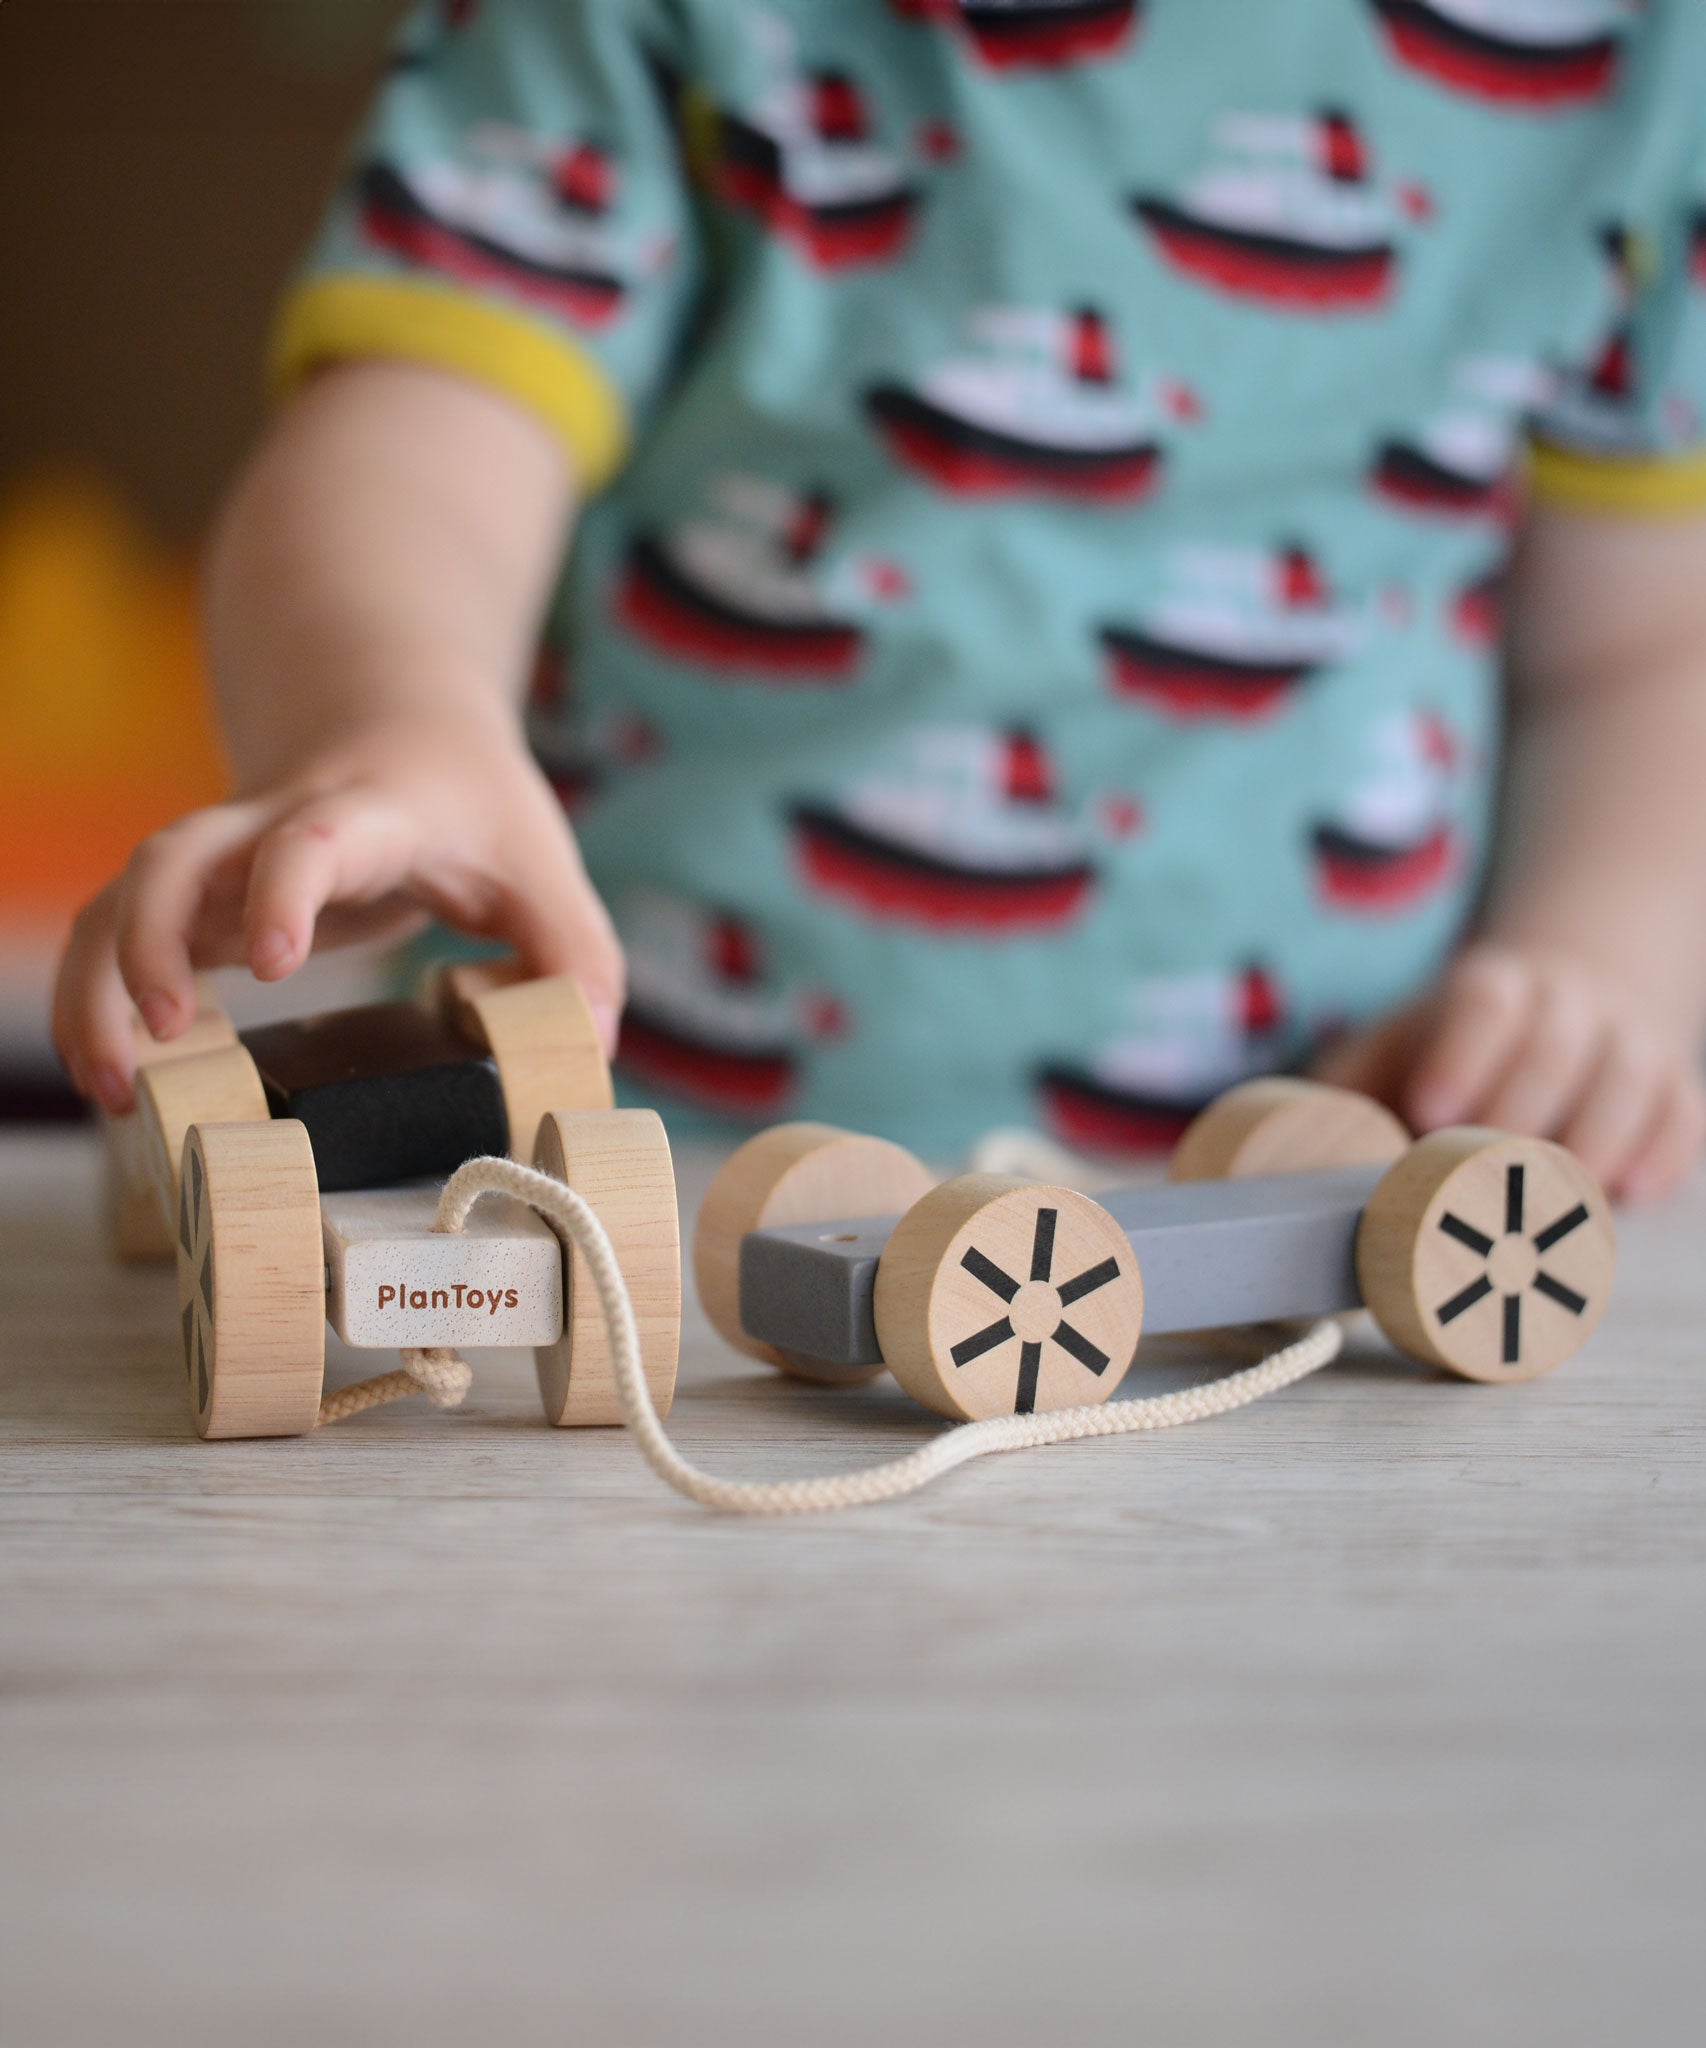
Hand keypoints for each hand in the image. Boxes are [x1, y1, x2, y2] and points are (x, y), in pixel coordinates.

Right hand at [53, 711, 622, 1113]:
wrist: (394, 716)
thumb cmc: (472, 805)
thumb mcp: (544, 866)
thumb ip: (578, 957)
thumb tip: (585, 1049)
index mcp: (371, 813)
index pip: (315, 837)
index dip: (286, 890)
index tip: (276, 962)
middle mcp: (272, 824)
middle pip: (178, 855)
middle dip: (149, 940)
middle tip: (166, 1035)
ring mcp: (222, 857)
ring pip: (125, 893)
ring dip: (97, 982)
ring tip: (110, 1083)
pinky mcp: (197, 893)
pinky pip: (114, 929)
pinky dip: (93, 994)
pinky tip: (109, 1073)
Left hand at [1315, 940, 1705, 1203]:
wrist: (1568, 1003)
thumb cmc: (1452, 1050)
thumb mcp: (1390, 1048)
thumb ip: (1345, 1093)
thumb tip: (1283, 1157)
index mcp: (1492, 984)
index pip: (1482, 1001)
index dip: (1459, 1053)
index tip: (1428, 1112)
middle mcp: (1570, 1001)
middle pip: (1556, 1044)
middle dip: (1522, 1108)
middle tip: (1484, 1170)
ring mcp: (1630, 1042)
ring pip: (1629, 1077)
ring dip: (1597, 1137)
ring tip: (1560, 1194)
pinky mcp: (1672, 1090)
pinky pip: (1680, 1115)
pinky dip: (1662, 1153)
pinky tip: (1630, 1195)